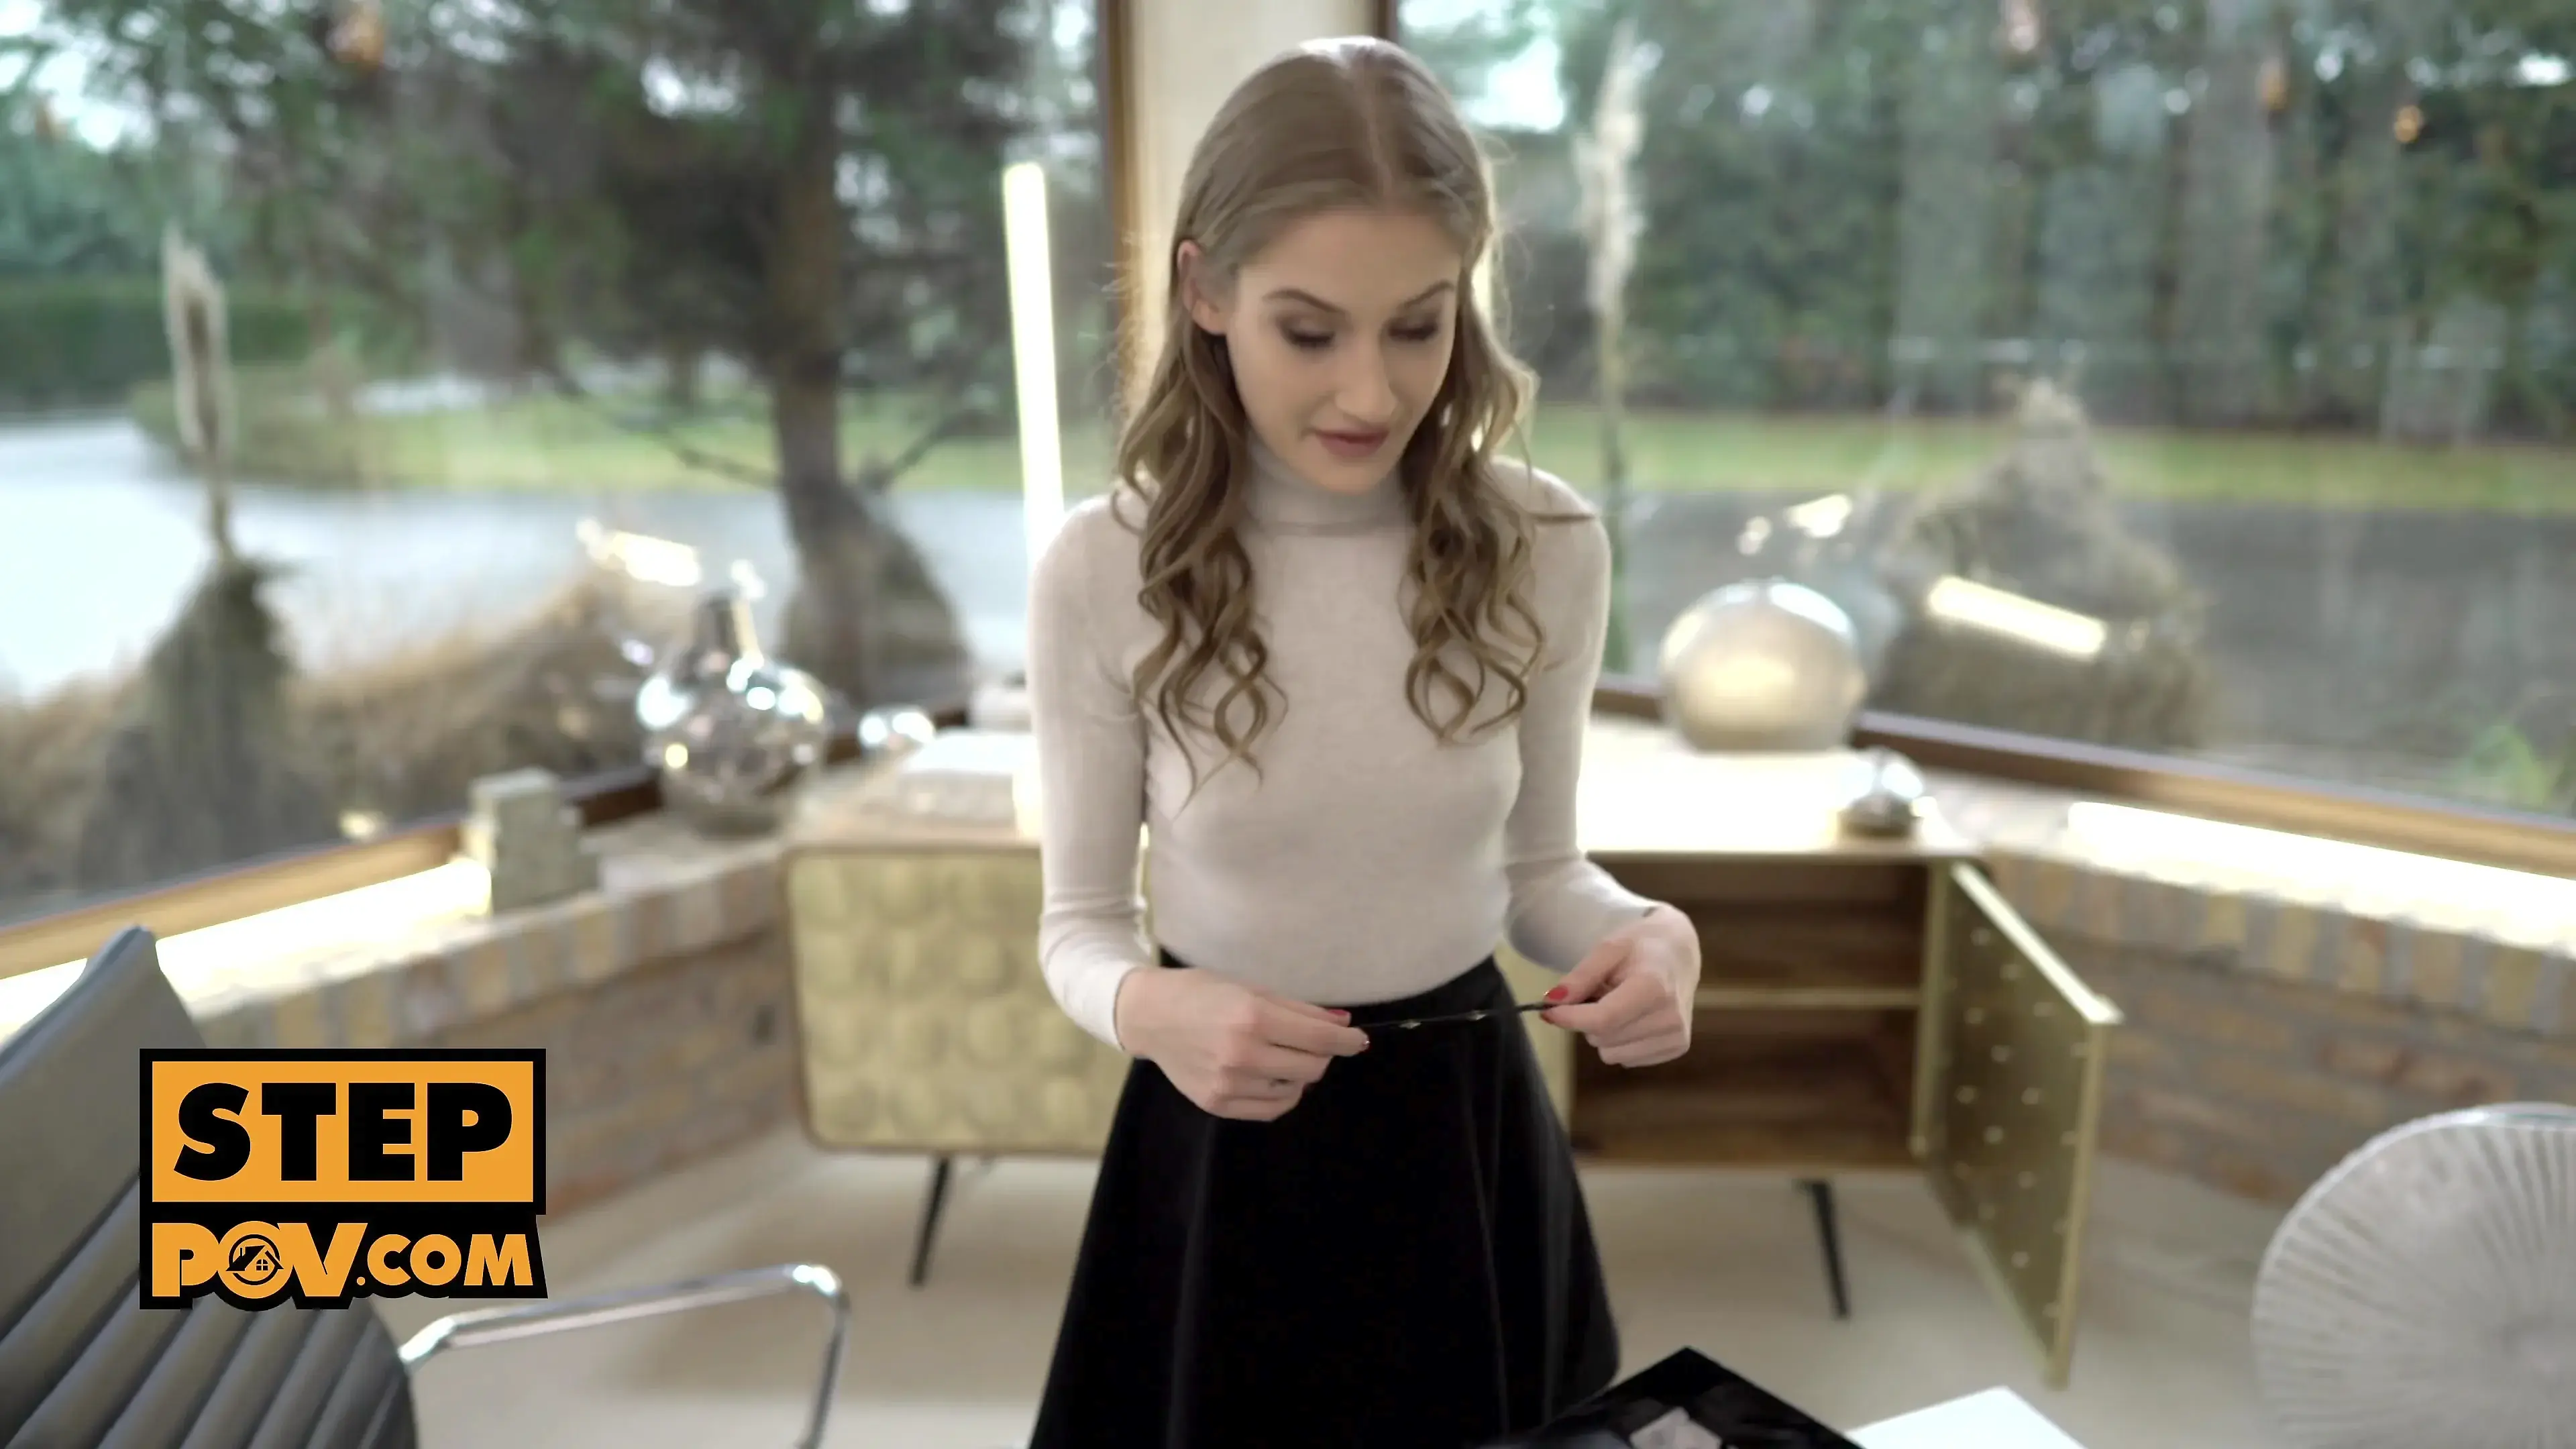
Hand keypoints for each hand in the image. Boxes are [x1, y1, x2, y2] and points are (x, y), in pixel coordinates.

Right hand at [1114, 967, 1370, 1120]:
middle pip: (1312, 1066)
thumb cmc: (1203, 993)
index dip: (1348, 1041)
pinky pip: (1272, 1108)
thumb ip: (1300, 1010)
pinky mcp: (1218, 1103)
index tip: (1358, 1040)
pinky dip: (1283, 1093)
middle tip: (1313, 1042)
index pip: (1320, 1039)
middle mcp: (1241, 1054)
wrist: (1150, 1015)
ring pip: (1295, 1089)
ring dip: (1299, 1072)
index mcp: (1252, 1017)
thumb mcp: (1253, 990)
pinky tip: (1272, 1075)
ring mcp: (1228, 1083)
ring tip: (1282, 1054)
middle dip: (1323, 1054)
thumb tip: (1342, 1025)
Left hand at [1540, 907, 1700, 1067]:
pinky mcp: (1678, 1048)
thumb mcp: (1608, 948)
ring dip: (1606, 1033)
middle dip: (1589, 1019)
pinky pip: (1627, 1060)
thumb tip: (1552, 1002)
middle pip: (1603, 1037)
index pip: (1603, 1019)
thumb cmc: (1640, 948)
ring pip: (1611, 1054)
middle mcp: (1670, 1017)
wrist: (1679, 954)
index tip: (1548, 1011)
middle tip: (1601, 993)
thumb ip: (1581, 976)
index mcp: (1654, 987)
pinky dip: (1622, 1042)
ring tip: (1621, 1004)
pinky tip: (1635, 1018)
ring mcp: (1677, 1036)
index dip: (1570, 1018)